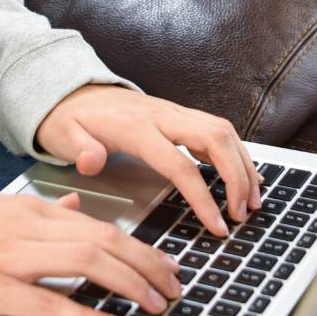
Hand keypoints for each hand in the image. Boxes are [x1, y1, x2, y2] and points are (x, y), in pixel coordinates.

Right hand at [0, 191, 184, 315]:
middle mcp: (25, 229)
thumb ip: (40, 209)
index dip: (141, 247)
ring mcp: (8, 258)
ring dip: (129, 284)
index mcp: (28, 211)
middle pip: (104, 240)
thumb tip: (77, 206)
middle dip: (148, 265)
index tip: (166, 266)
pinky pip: (46, 301)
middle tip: (176, 287)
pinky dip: (84, 313)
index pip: (99, 225)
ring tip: (156, 304)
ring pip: (85, 262)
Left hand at [35, 85, 262, 236]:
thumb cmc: (70, 119)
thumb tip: (91, 161)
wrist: (73, 91)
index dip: (202, 196)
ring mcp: (174, 113)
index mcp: (137, 128)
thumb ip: (79, 149)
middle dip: (237, 176)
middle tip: (244, 213)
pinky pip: (217, 130)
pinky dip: (236, 152)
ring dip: (244, 164)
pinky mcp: (179, 115)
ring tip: (253, 199)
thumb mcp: (63, 135)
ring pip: (223, 130)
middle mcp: (162, 116)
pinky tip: (245, 175)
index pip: (180, 164)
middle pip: (215, 138)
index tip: (218, 224)